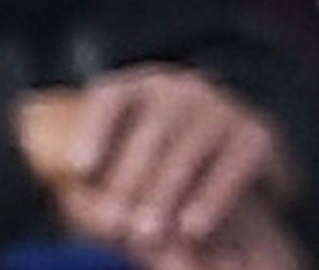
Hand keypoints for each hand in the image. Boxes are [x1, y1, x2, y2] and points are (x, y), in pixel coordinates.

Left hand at [16, 67, 300, 266]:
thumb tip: (62, 184)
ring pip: (189, 150)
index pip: (109, 98)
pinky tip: (193, 228)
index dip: (92, 130)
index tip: (77, 170)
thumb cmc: (160, 165)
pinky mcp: (256, 133)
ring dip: (167, 194)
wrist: (240, 159)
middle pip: (150, 130)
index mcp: (136, 86)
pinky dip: (212, 198)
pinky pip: (232, 166)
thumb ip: (95, 169)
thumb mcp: (126, 156)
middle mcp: (177, 87)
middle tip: (116, 223)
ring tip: (149, 233)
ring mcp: (219, 106)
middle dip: (131, 179)